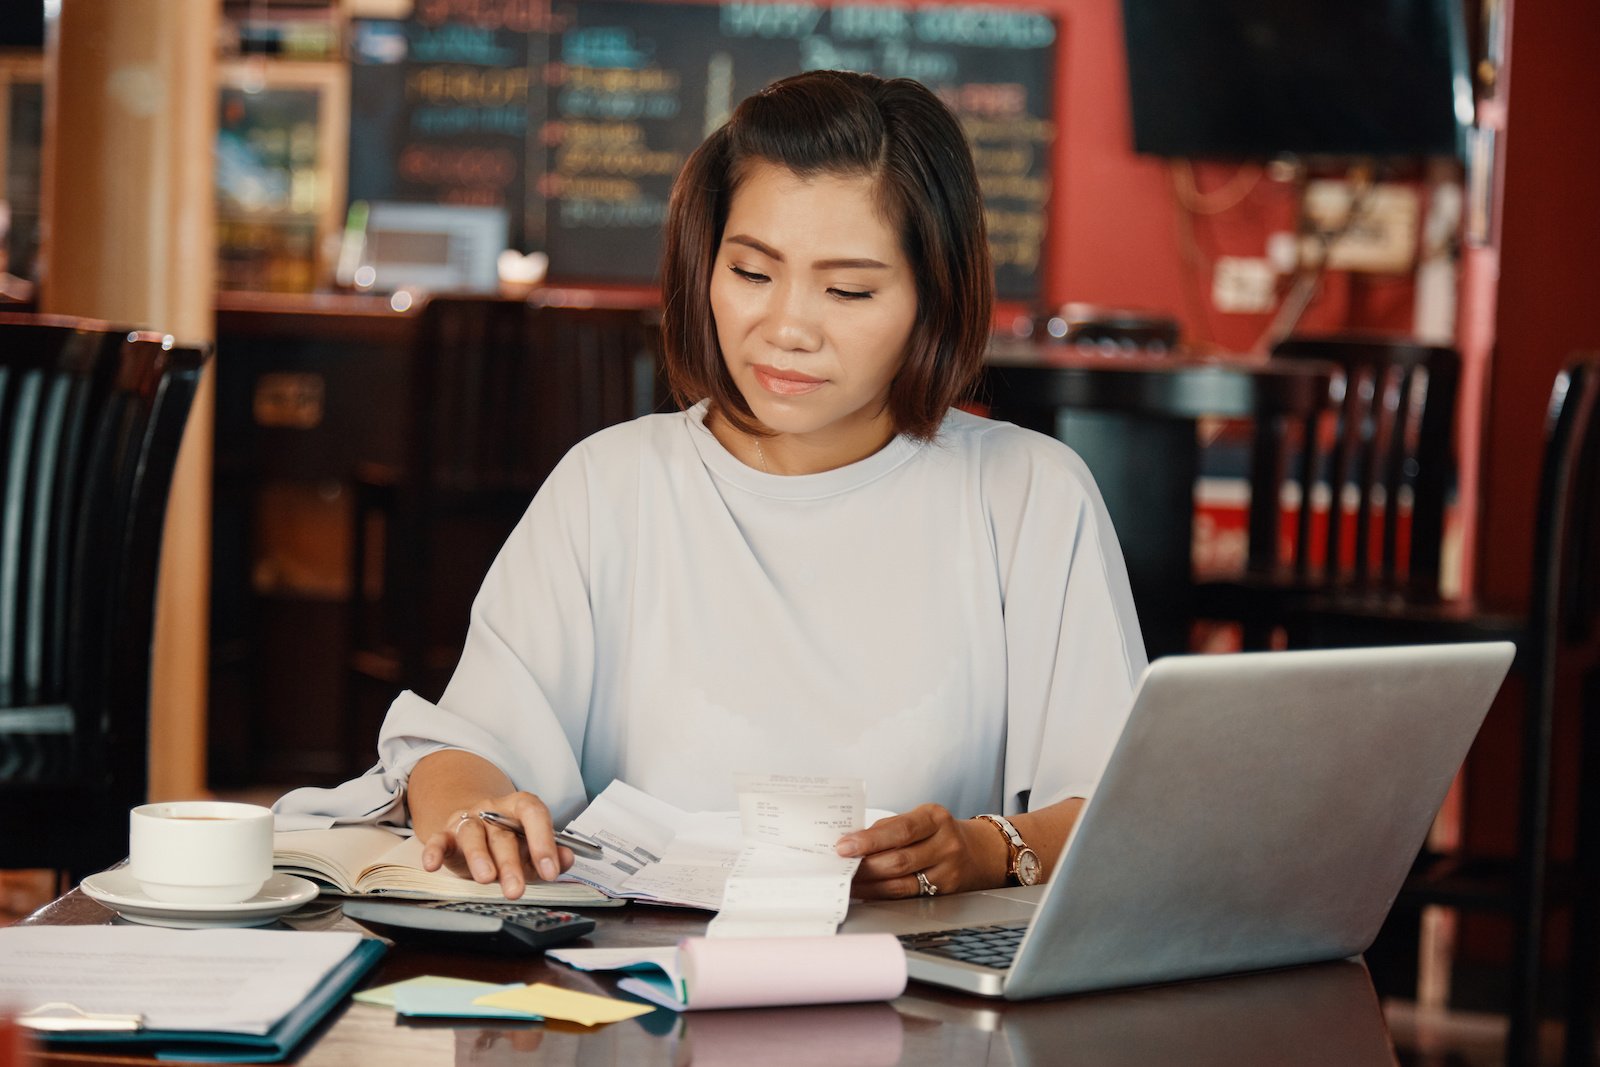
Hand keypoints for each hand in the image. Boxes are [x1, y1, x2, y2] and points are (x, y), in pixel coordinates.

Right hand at [418, 791, 574, 899]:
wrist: (477, 825)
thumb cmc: (509, 839)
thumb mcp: (531, 846)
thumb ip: (550, 852)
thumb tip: (566, 859)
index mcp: (520, 807)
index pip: (534, 814)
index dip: (543, 841)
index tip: (550, 870)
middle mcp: (494, 811)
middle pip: (503, 834)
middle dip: (511, 864)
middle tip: (516, 889)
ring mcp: (469, 820)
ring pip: (473, 835)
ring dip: (479, 857)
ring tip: (486, 879)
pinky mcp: (446, 834)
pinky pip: (437, 840)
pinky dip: (433, 851)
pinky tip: (432, 864)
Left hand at [835, 804, 1005, 899]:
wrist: (980, 851)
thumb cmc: (940, 832)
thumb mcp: (921, 818)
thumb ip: (890, 828)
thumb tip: (853, 841)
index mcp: (935, 818)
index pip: (899, 830)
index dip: (869, 840)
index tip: (844, 846)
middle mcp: (945, 844)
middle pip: (898, 860)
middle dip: (864, 866)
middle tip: (840, 866)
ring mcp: (948, 871)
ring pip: (901, 883)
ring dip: (869, 884)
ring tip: (849, 881)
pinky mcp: (946, 892)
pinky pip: (907, 895)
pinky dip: (882, 894)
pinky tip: (867, 891)